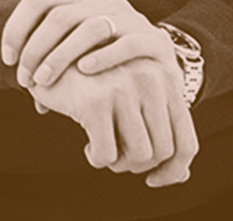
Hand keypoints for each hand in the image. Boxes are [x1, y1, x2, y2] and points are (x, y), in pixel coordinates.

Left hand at [0, 0, 172, 91]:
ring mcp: (131, 17)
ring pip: (89, 27)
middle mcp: (103, 0)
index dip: (17, 27)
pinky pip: (126, 43)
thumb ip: (53, 64)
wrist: (160, 66)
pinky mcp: (155, 39)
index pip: (38, 0)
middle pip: (59, 16)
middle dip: (36, 49)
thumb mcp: (76, 53)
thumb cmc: (106, 64)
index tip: (7, 59)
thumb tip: (30, 92)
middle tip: (25, 79)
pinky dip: (104, 56)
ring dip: (61, 55)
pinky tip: (85, 70)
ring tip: (45, 81)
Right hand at [27, 56, 198, 187]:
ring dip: (118, 164)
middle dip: (138, 165)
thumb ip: (159, 131)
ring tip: (102, 151)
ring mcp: (123, 87)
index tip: (153, 180)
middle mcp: (151, 79)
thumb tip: (182, 176)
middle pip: (162, 152)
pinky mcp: (94, 101)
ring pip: (138, 155)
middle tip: (117, 160)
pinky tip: (88, 147)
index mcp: (166, 78)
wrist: (47, 52)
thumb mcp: (133, 98)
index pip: (186, 143)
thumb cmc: (95, 81)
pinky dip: (97, 158)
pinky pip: (106, 154)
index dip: (173, 170)